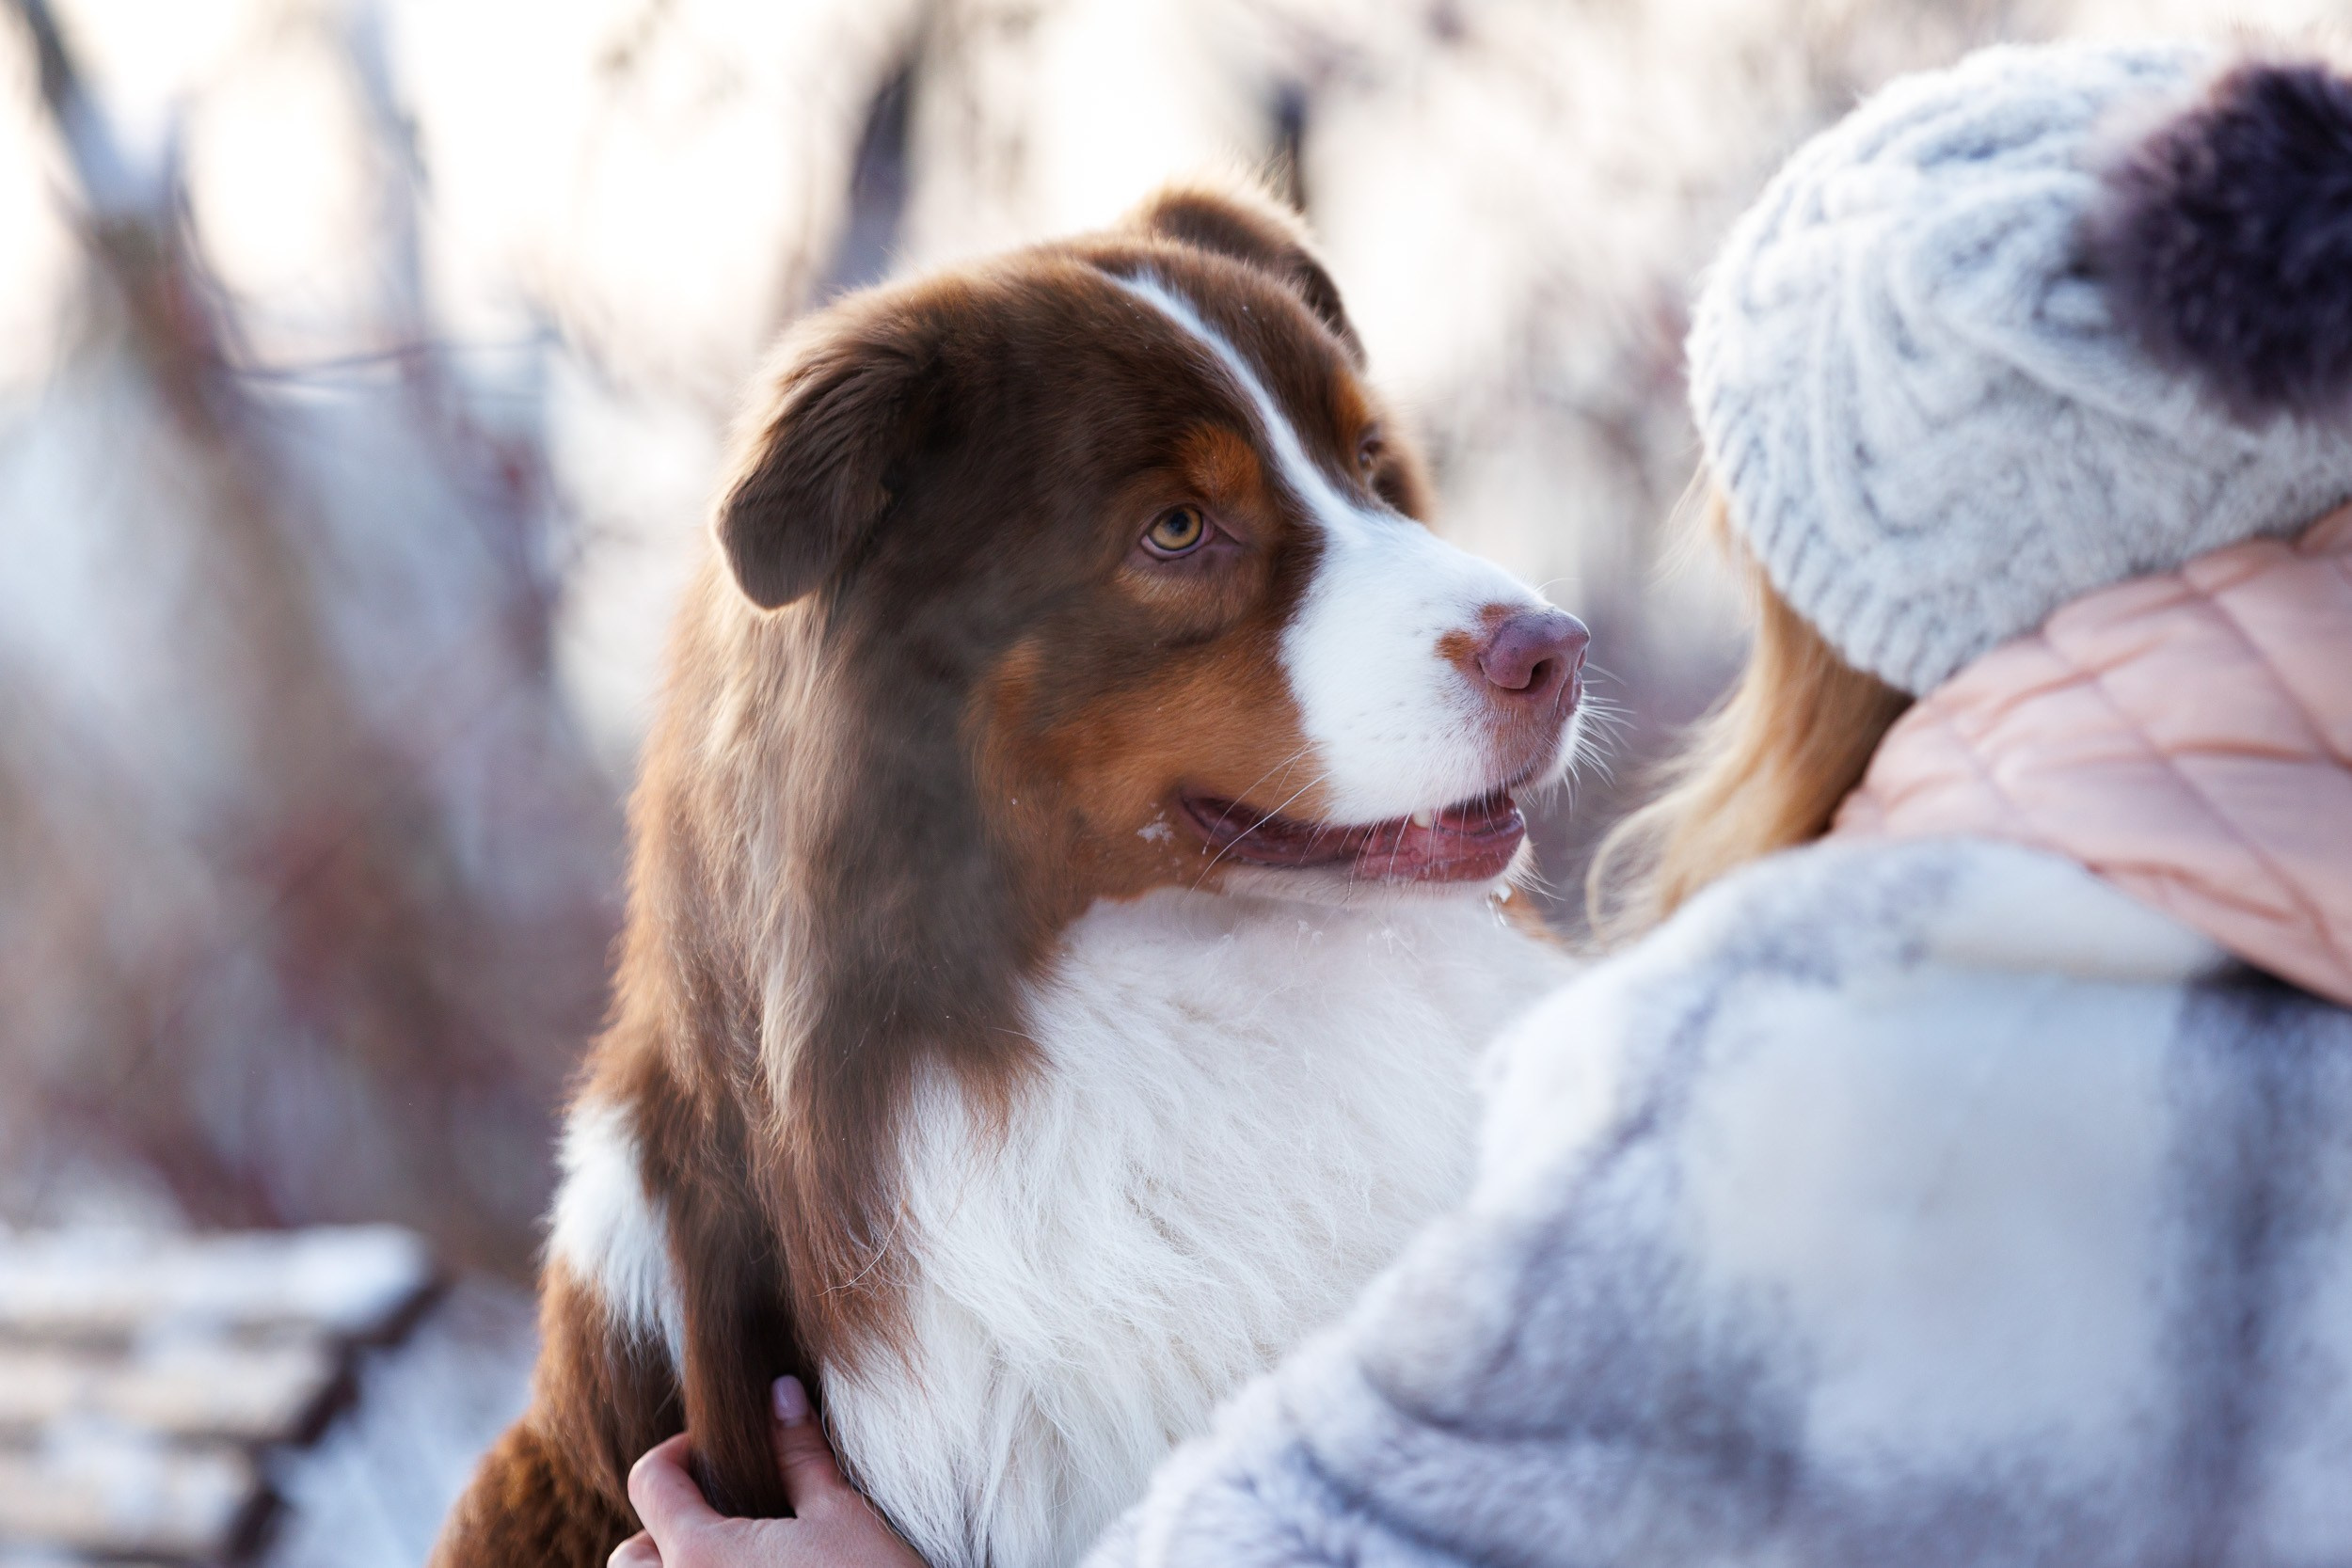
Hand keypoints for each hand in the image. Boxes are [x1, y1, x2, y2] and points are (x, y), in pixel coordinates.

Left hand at [609, 1376, 924, 1567]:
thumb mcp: (839, 1515)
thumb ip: (798, 1454)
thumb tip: (780, 1393)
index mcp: (701, 1554)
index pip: (649, 1482)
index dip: (677, 1452)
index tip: (714, 1450)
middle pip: (630, 1556)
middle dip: (661, 1527)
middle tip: (719, 1514)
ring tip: (730, 1560)